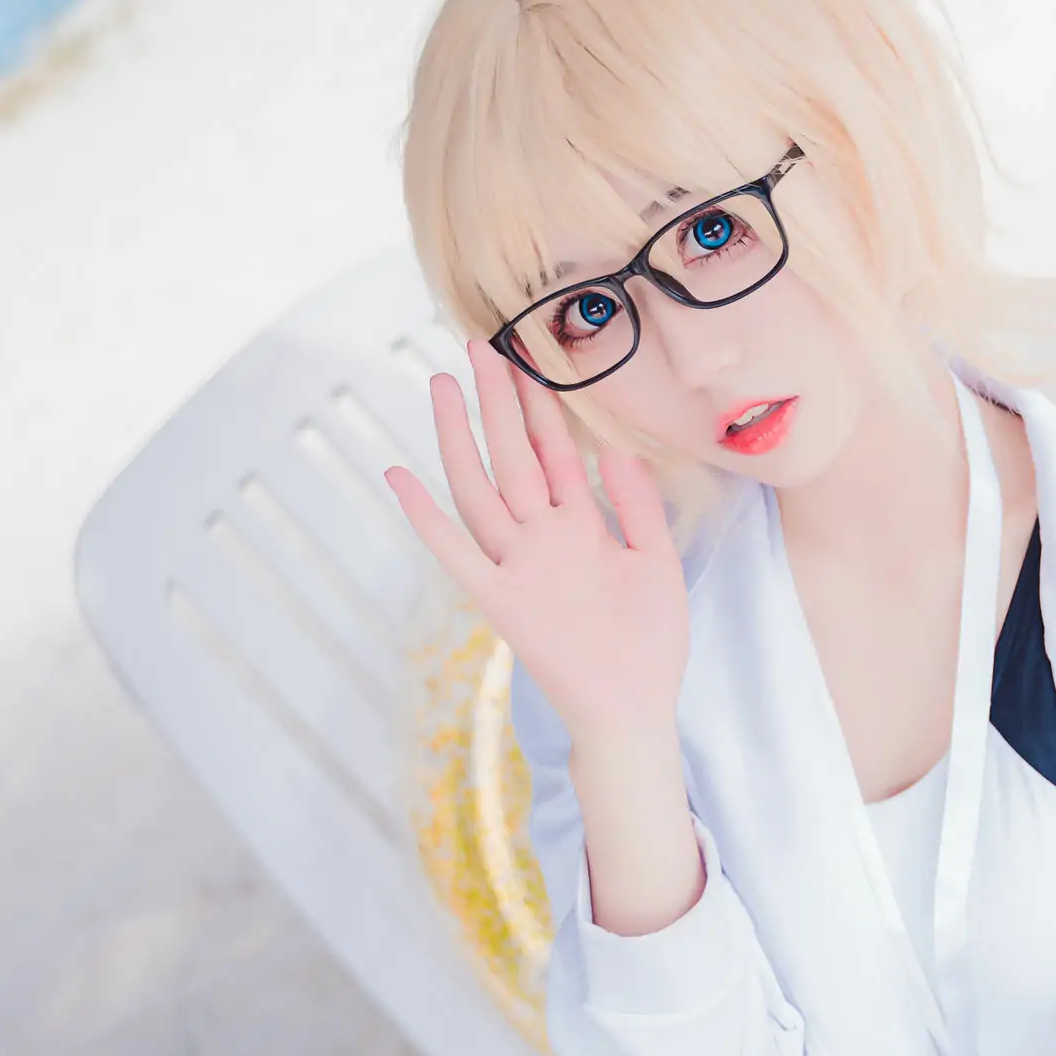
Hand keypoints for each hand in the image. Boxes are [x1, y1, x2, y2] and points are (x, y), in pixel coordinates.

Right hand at [383, 338, 687, 742]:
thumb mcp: (656, 560)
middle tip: (480, 346)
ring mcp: (518, 566)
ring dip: (460, 438)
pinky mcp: (500, 602)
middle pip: (513, 456)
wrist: (635, 708)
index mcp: (581, 526)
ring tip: (443, 385)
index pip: (555, 452)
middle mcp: (542, 539)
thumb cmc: (652, 640)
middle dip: (498, 402)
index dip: (542, 406)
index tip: (530, 358)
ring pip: (481, 489)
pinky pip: (456, 554)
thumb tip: (616, 445)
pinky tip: (399, 476)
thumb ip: (637, 504)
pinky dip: (426, 518)